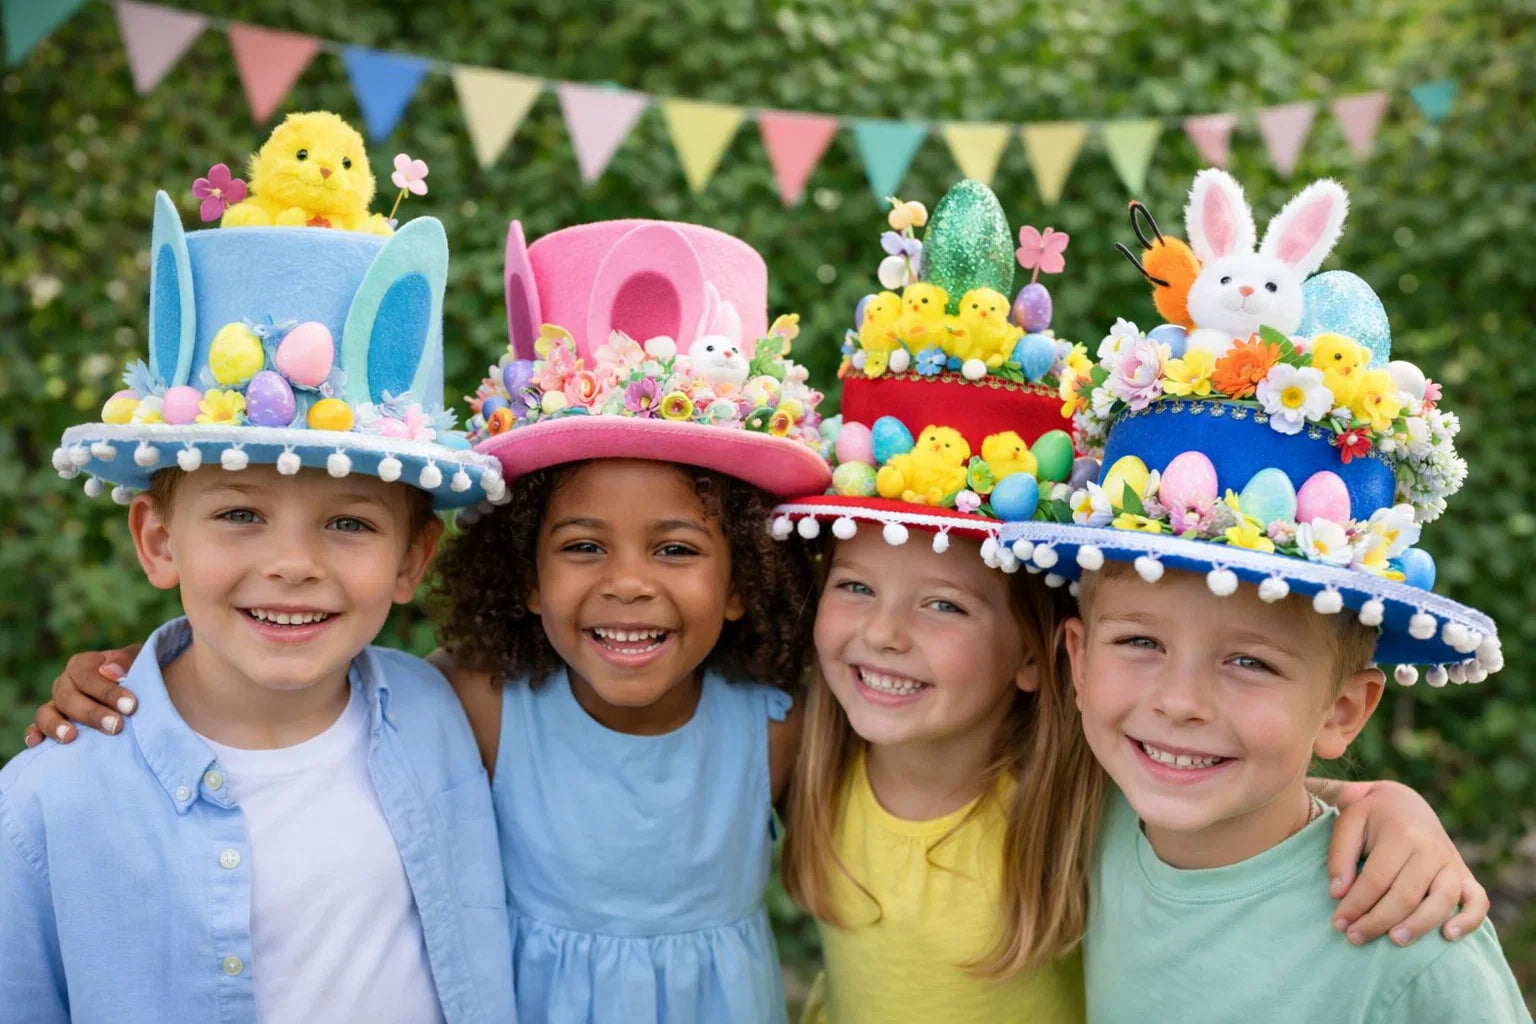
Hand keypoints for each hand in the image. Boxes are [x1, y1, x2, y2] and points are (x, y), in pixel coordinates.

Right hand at [22, 646, 141, 746]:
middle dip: (92, 713)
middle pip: (67, 696)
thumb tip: (109, 671)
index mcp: (83, 665)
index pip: (86, 675)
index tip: (130, 706)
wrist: (137, 696)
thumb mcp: (138, 662)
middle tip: (116, 726)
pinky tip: (36, 744)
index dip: (106, 691)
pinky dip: (33, 734)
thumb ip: (126, 662)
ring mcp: (55, 705)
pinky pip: (36, 729)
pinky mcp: (51, 725)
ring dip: (56, 725)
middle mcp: (65, 684)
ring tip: (71, 737)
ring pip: (45, 712)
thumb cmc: (138, 676)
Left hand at [1326, 780, 1488, 945]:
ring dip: (1419, 926)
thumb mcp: (1348, 822)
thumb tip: (1338, 894)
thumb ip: (1339, 856)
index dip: (1356, 905)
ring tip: (1394, 941)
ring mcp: (1452, 862)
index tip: (1338, 923)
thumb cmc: (1370, 816)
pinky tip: (1448, 936)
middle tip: (1355, 938)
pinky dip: (1469, 920)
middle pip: (1407, 894)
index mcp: (1401, 834)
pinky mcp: (1466, 874)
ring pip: (1442, 901)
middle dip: (1378, 921)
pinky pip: (1478, 901)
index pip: (1376, 879)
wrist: (1403, 801)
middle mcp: (1431, 848)